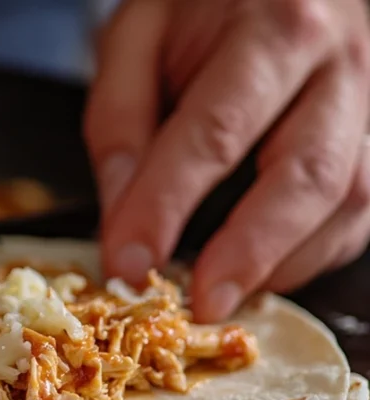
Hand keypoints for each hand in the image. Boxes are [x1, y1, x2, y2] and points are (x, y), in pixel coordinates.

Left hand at [85, 0, 369, 321]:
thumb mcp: (135, 37)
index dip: (166, 206)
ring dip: (285, 260)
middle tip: (199, 303)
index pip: (215, 132)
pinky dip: (313, 251)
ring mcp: (369, 98)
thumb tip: (121, 215)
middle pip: (307, 174)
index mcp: (272, 27)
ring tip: (226, 295)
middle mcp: (338, 62)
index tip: (127, 261)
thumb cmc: (198, 2)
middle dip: (249, 252)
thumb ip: (120, 120)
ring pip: (349, 198)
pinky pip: (361, 206)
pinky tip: (265, 269)